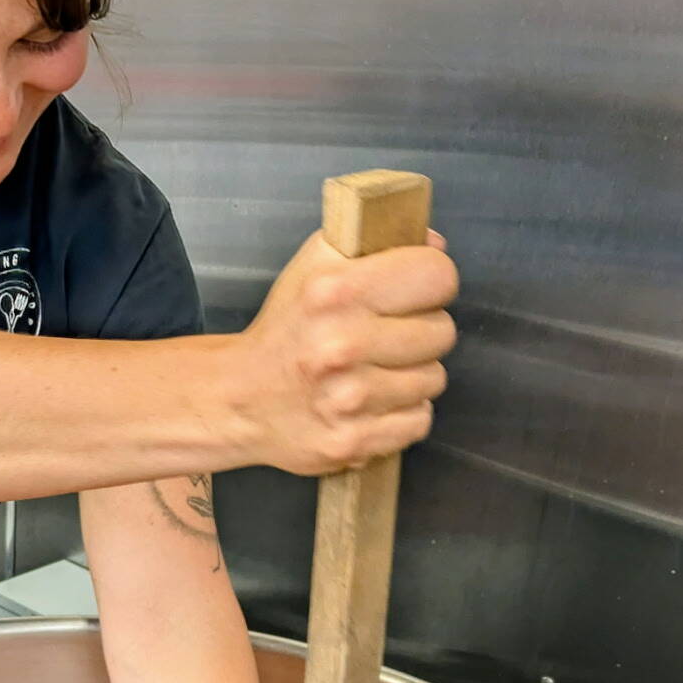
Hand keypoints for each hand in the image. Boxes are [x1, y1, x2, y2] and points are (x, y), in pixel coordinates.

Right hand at [239, 228, 457, 475]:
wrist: (240, 399)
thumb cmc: (285, 331)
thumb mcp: (312, 269)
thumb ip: (370, 246)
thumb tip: (434, 243)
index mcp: (334, 292)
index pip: (436, 276)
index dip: (433, 283)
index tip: (416, 294)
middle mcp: (342, 345)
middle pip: (442, 332)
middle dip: (421, 333)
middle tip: (387, 338)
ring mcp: (348, 399)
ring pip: (433, 379)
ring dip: (411, 376)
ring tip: (374, 372)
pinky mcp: (353, 440)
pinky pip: (418, 421)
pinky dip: (401, 414)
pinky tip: (372, 403)